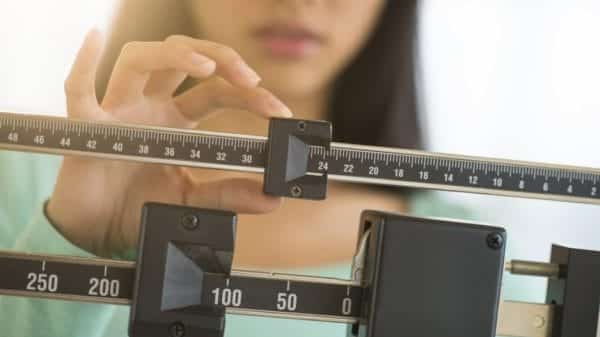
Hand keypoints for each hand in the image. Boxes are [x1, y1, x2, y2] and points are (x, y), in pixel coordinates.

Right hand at [47, 29, 290, 255]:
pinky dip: (83, 64)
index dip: (250, 96)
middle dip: (221, 60)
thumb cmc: (139, 205)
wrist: (100, 231)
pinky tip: (94, 38)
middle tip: (252, 80)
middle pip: (183, 60)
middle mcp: (149, 106)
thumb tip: (272, 198)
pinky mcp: (87, 128)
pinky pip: (78, 90)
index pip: (217, 91)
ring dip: (174, 56)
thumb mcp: (193, 199)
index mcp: (176, 119)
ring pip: (139, 59)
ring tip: (207, 68)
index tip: (280, 112)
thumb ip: (229, 195)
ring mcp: (118, 111)